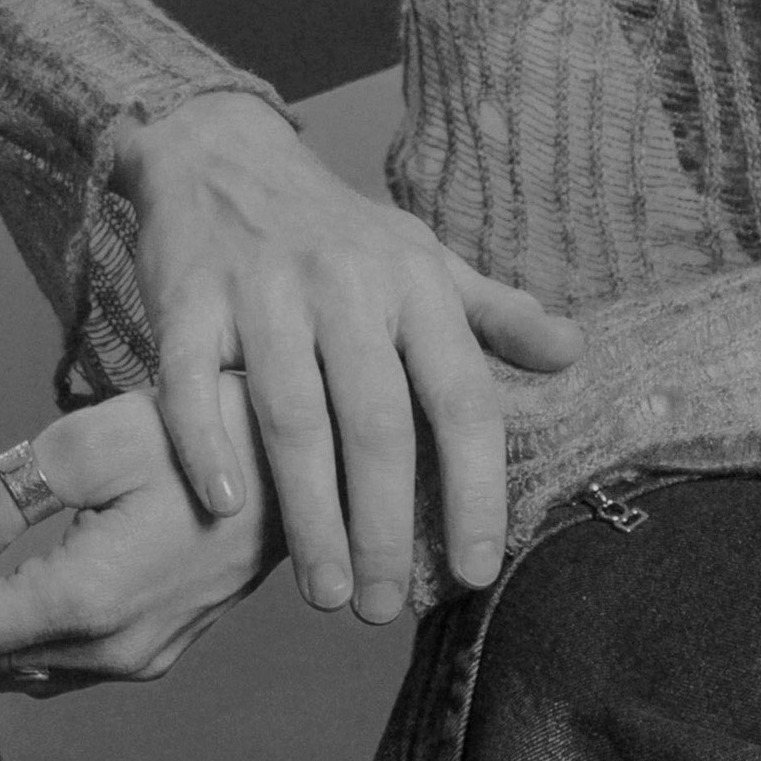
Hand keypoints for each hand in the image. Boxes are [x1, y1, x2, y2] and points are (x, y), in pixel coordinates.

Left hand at [0, 382, 274, 692]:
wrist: (306, 460)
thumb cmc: (207, 436)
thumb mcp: (84, 444)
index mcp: (85, 607)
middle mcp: (107, 653)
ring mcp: (132, 660)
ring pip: (2, 650)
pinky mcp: (148, 646)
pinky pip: (49, 643)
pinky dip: (11, 591)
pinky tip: (22, 528)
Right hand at [121, 89, 576, 619]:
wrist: (220, 152)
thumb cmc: (334, 227)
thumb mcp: (422, 255)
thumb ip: (494, 311)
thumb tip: (573, 353)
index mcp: (415, 283)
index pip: (461, 400)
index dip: (476, 490)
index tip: (478, 569)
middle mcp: (345, 286)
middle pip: (376, 424)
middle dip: (385, 527)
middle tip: (386, 609)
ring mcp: (262, 292)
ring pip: (292, 418)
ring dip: (309, 515)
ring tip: (326, 592)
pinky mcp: (187, 298)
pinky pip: (193, 383)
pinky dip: (207, 446)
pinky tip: (224, 510)